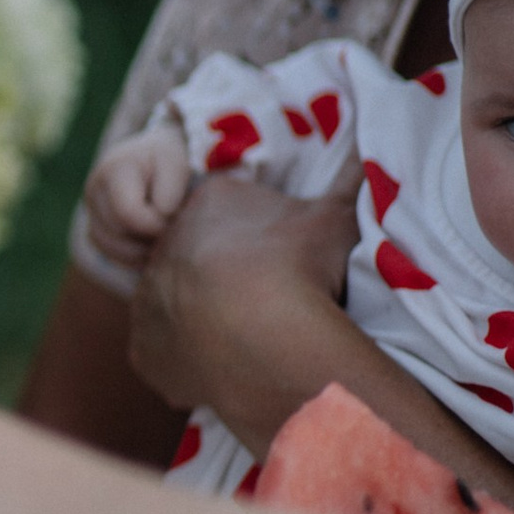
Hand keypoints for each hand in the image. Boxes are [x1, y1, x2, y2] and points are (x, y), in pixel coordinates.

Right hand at [88, 127, 197, 270]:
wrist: (151, 156)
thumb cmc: (167, 160)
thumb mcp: (177, 165)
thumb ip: (170, 191)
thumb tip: (158, 219)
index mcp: (113, 171)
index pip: (128, 214)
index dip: (157, 223)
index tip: (175, 214)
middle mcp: (93, 190)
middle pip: (119, 233)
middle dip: (150, 236)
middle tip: (170, 223)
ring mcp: (90, 210)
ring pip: (112, 248)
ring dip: (142, 249)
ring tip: (161, 232)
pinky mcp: (93, 226)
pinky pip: (109, 253)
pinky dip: (132, 254)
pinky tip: (149, 241)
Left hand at [128, 171, 358, 438]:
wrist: (261, 335)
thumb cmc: (301, 267)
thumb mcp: (336, 216)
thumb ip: (350, 178)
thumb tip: (371, 143)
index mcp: (209, 203)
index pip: (230, 210)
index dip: (263, 236)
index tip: (288, 260)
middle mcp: (165, 245)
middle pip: (202, 257)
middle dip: (231, 276)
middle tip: (272, 301)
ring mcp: (148, 297)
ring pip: (180, 304)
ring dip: (208, 318)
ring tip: (254, 339)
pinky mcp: (142, 348)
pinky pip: (167, 354)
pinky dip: (193, 362)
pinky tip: (228, 370)